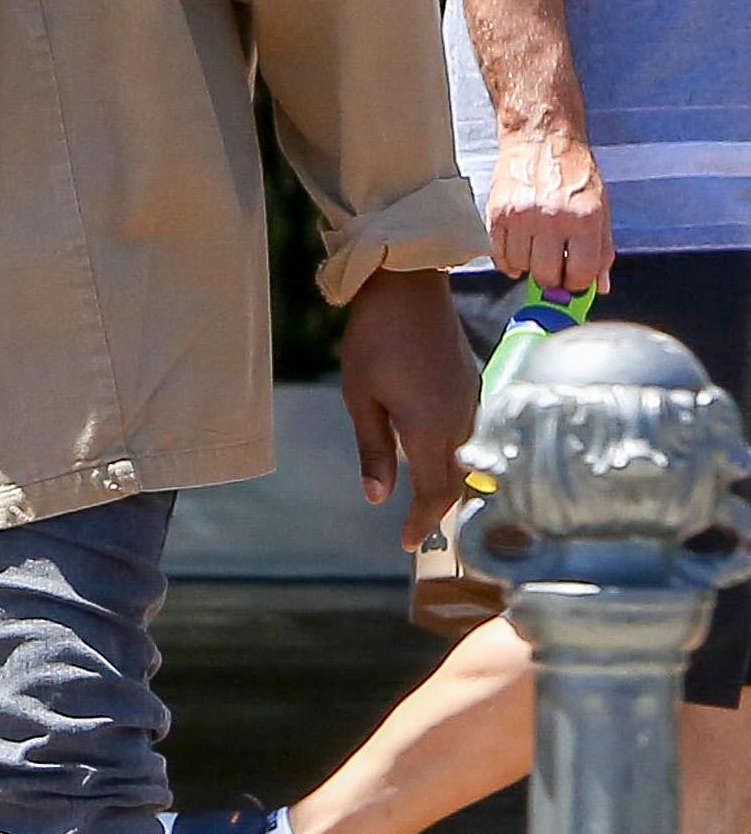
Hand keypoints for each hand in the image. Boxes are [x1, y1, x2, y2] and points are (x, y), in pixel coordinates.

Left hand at [339, 266, 481, 547]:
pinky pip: (471, 436)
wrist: (409, 289)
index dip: (422, 523)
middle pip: (456, 482)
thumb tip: (376, 499)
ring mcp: (473, 403)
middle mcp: (461, 421)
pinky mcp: (473, 387)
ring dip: (449, 485)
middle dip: (437, 511)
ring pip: (467, 460)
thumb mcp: (360, 397)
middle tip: (415, 532)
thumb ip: (374, 450)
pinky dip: (457, 458)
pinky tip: (439, 459)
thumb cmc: (374, 340)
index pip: (435, 493)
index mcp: (431, 428)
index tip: (405, 544)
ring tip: (425, 503)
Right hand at [482, 121, 612, 295]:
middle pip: (546, 274)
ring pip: (521, 266)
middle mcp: (553, 217)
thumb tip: (599, 286)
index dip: (577, 283)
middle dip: (552, 279)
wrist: (541, 140)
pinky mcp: (498, 213)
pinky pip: (499, 254)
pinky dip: (508, 261)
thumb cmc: (575, 174)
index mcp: (585, 218)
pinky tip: (519, 252)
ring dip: (529, 266)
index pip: (581, 272)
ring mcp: (521, 215)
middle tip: (554, 269)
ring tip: (536, 251)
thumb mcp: (600, 209)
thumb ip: (602, 250)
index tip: (573, 281)